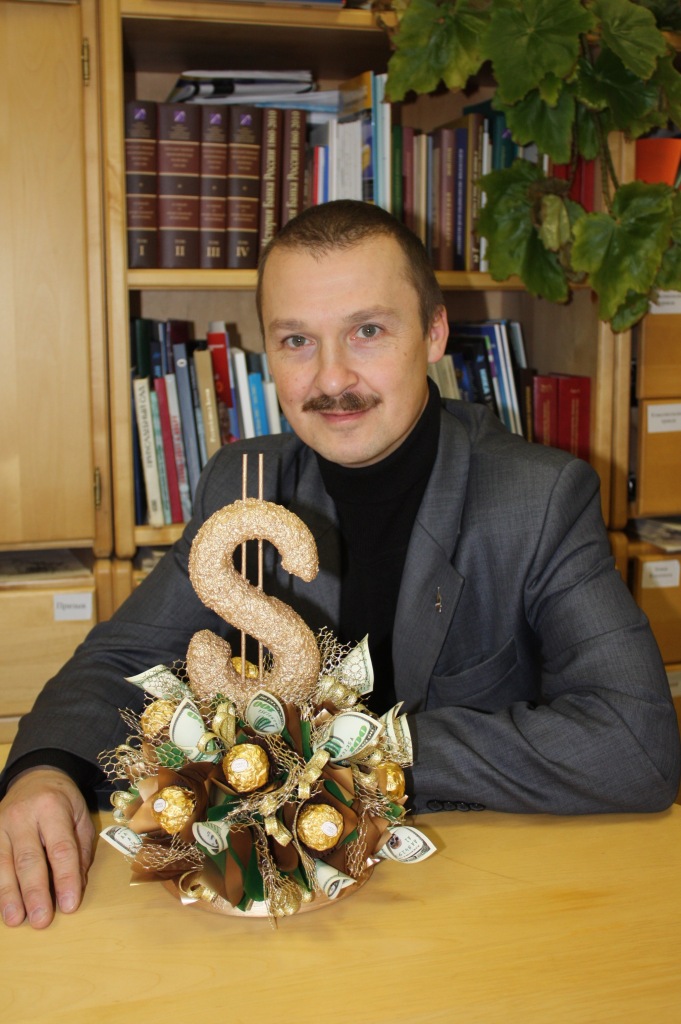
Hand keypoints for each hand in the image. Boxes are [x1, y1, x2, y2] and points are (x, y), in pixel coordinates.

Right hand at [0, 768, 94, 928]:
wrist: (35, 775)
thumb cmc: (62, 801)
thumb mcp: (80, 816)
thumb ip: (80, 850)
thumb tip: (76, 886)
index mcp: (52, 808)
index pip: (61, 849)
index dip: (65, 878)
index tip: (69, 905)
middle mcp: (23, 816)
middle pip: (29, 859)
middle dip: (35, 892)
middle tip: (41, 920)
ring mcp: (1, 825)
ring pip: (4, 864)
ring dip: (10, 895)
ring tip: (16, 919)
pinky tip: (1, 905)